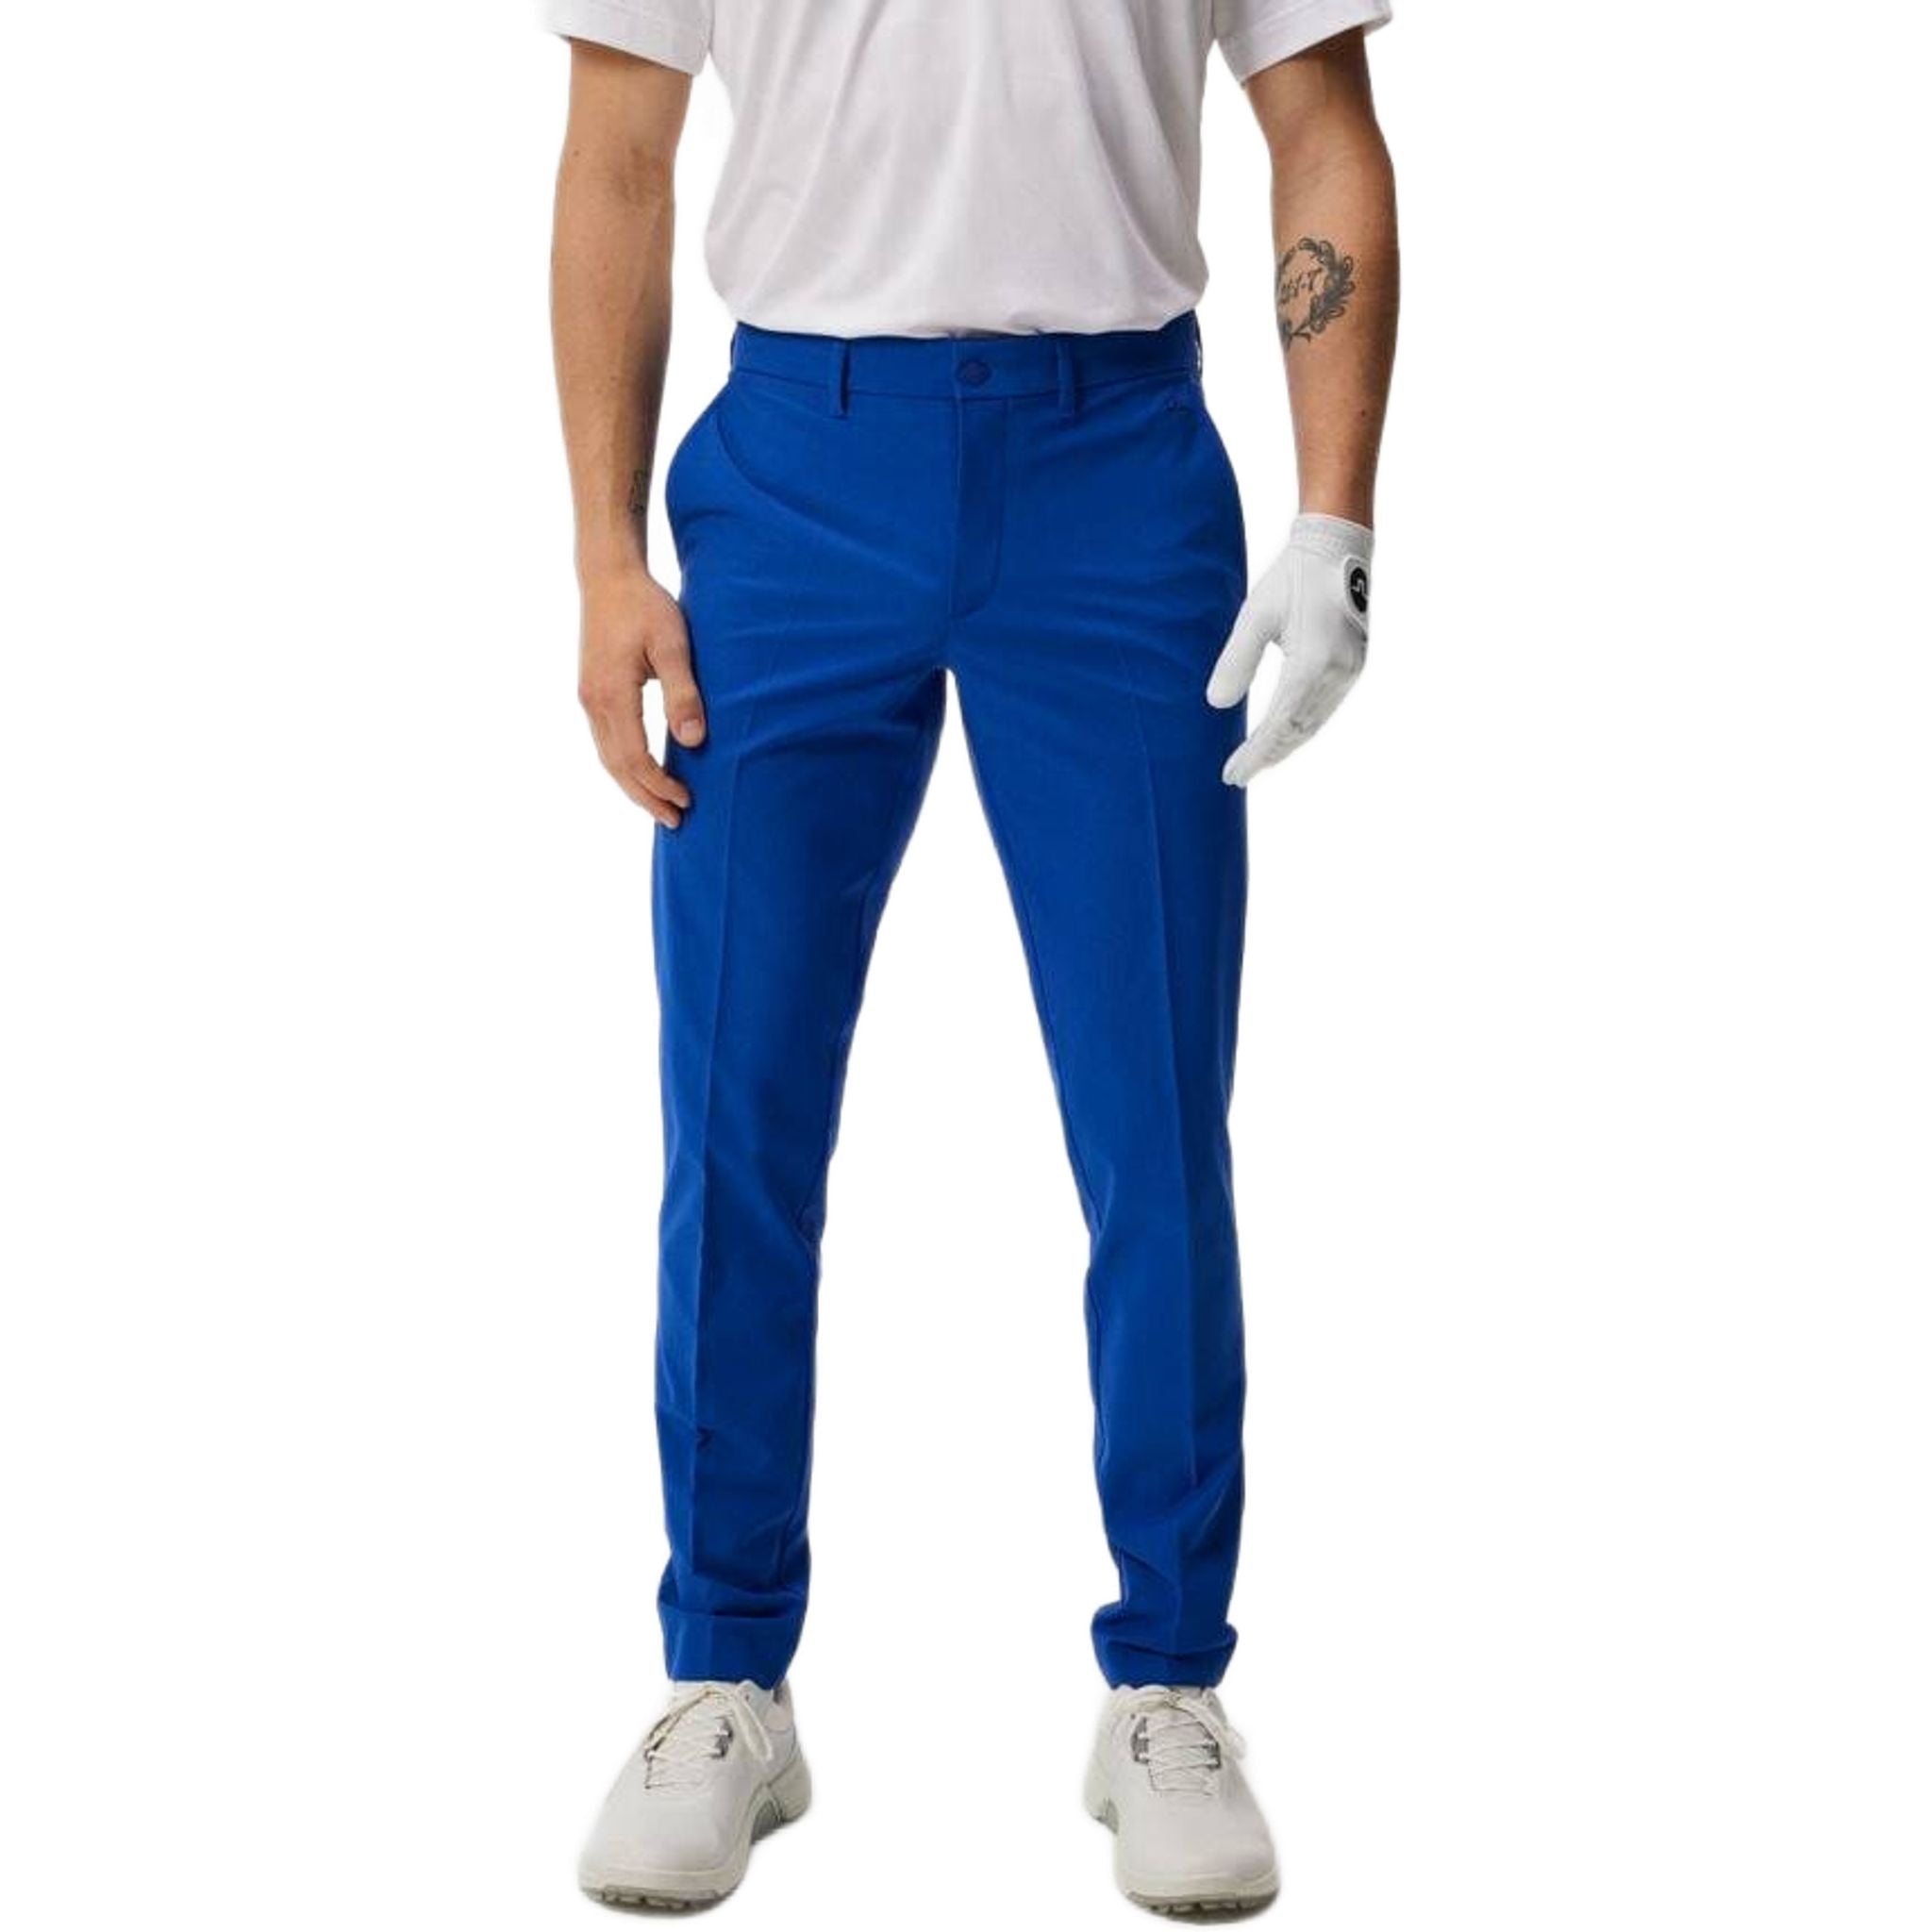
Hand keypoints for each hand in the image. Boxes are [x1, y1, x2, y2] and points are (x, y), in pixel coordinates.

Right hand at [576, 567, 705, 827]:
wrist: (608, 576)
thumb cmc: (646, 606)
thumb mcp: (674, 645)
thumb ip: (684, 693)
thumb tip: (693, 741)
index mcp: (612, 694)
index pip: (634, 757)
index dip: (660, 785)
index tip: (687, 801)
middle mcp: (593, 702)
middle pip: (616, 767)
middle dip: (645, 797)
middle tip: (675, 822)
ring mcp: (588, 698)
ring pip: (607, 757)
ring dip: (633, 785)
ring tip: (660, 806)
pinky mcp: (591, 692)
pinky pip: (606, 741)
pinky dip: (624, 765)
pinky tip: (643, 772)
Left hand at [1207, 514, 1372, 786]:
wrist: (1338, 546)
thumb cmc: (1292, 577)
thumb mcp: (1255, 615)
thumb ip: (1236, 660)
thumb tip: (1216, 704)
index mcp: (1312, 664)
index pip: (1278, 724)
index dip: (1254, 753)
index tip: (1231, 774)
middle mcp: (1337, 674)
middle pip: (1298, 731)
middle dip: (1267, 756)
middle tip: (1236, 776)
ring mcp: (1351, 670)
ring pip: (1314, 723)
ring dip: (1285, 745)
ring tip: (1257, 762)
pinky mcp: (1355, 664)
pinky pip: (1325, 708)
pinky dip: (1302, 727)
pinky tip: (1284, 734)